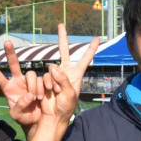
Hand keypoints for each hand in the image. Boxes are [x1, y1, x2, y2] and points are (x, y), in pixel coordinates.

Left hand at [0, 41, 43, 131]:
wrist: (38, 120)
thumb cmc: (24, 117)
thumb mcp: (17, 115)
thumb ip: (20, 106)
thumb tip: (28, 95)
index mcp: (9, 88)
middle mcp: (18, 81)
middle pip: (13, 64)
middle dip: (10, 53)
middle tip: (7, 42)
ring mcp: (30, 81)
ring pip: (32, 75)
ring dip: (35, 87)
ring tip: (37, 98)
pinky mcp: (41, 82)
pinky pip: (43, 79)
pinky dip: (45, 85)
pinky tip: (47, 92)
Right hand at [26, 24, 99, 140]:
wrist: (53, 115)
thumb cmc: (66, 107)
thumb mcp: (70, 95)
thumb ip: (64, 80)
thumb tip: (54, 68)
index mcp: (76, 74)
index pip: (85, 58)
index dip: (91, 49)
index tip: (97, 38)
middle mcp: (66, 71)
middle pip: (64, 51)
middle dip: (62, 37)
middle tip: (61, 24)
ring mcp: (54, 75)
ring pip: (51, 69)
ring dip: (52, 81)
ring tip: (55, 92)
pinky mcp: (45, 79)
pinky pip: (43, 77)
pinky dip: (45, 84)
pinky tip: (47, 93)